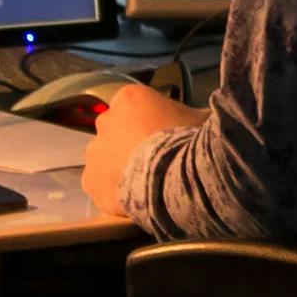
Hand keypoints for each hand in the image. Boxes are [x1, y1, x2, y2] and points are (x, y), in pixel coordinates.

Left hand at [79, 79, 205, 218]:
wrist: (176, 178)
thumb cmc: (190, 143)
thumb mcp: (203, 120)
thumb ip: (196, 114)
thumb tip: (206, 116)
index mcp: (130, 98)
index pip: (133, 107)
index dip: (149, 124)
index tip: (163, 139)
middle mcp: (105, 120)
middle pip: (116, 132)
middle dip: (129, 144)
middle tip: (153, 161)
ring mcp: (95, 151)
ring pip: (105, 159)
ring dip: (119, 168)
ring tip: (144, 183)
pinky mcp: (90, 179)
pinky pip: (100, 185)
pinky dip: (113, 191)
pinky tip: (132, 198)